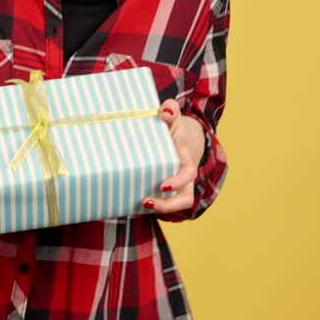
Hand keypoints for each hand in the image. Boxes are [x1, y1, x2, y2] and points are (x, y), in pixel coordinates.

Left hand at [142, 99, 205, 218]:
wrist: (184, 139)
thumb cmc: (175, 129)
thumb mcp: (174, 118)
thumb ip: (171, 110)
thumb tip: (164, 110)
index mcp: (186, 159)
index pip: (188, 174)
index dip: (178, 182)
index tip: (162, 185)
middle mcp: (185, 178)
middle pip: (185, 200)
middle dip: (168, 205)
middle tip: (146, 201)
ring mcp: (177, 188)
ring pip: (175, 206)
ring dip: (159, 209)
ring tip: (140, 205)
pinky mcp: (167, 192)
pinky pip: (162, 203)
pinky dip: (151, 207)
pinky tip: (131, 204)